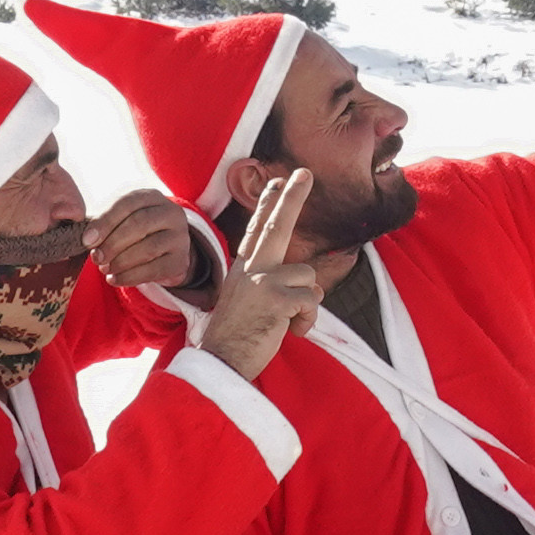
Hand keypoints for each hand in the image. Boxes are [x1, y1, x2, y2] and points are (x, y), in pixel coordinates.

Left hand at [87, 188, 198, 293]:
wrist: (166, 253)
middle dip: (113, 243)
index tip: (87, 240)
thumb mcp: (123, 220)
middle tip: (96, 258)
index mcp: (151, 196)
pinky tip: (114, 279)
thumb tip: (88, 239)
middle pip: (139, 224)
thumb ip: (105, 225)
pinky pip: (154, 270)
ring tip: (104, 269)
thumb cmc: (136, 232)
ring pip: (148, 248)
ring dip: (121, 261)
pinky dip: (130, 277)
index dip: (105, 222)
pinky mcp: (180, 261)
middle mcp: (171, 213)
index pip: (127, 203)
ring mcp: (180, 237)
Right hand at [199, 174, 323, 377]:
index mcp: (244, 268)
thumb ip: (274, 286)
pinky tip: (289, 332)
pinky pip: (312, 301)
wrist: (222, 362)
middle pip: (277, 226)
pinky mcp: (275, 298)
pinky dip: (307, 321)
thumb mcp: (251, 302)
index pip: (258, 229)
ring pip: (308, 277)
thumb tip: (312, 287)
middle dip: (292, 198)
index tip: (278, 180)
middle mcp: (251, 268)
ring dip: (306, 304)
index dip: (269, 204)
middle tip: (304, 173)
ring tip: (285, 322)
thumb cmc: (238, 337)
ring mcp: (262, 280)